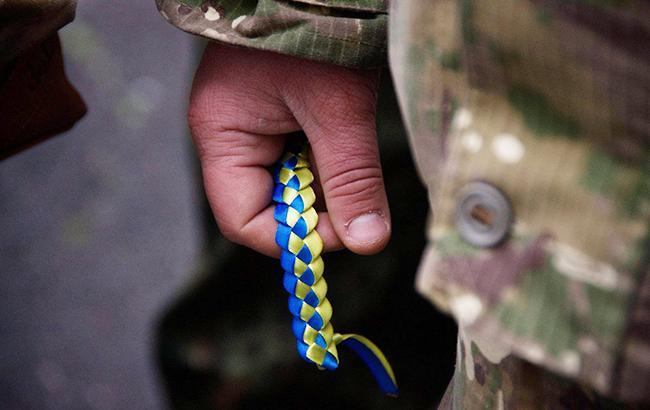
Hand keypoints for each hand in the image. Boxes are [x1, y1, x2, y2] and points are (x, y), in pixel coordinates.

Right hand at [188, 43, 389, 256]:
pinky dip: (323, 157)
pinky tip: (337, 132)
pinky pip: (294, 156)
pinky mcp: (269, 115)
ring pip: (285, 183)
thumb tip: (367, 241)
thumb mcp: (339, 108)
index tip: (343, 229)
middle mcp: (227, 135)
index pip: (244, 221)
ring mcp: (247, 124)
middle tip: (353, 187)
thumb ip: (352, 178)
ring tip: (343, 143)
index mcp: (223, 134)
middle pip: (265, 206)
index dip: (293, 237)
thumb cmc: (317, 30)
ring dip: (322, 179)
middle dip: (313, 207)